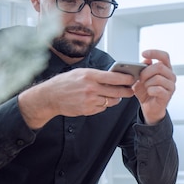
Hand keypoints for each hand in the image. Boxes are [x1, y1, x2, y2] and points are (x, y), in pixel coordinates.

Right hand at [19, 68, 135, 128]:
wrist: (50, 97)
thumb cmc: (65, 82)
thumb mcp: (81, 73)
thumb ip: (97, 75)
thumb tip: (114, 76)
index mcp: (90, 75)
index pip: (115, 78)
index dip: (127, 79)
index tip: (133, 79)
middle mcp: (91, 88)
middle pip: (117, 91)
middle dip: (127, 91)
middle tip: (131, 90)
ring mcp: (90, 100)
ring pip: (112, 101)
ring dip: (115, 99)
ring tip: (115, 95)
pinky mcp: (88, 110)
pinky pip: (103, 108)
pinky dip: (104, 104)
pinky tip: (99, 100)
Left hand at [132, 50, 175, 124]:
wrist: (149, 107)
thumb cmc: (146, 91)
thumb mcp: (141, 77)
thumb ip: (143, 68)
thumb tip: (146, 60)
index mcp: (166, 69)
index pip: (164, 56)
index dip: (154, 53)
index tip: (143, 54)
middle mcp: (171, 76)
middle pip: (159, 67)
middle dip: (146, 72)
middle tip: (140, 78)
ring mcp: (171, 86)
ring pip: (158, 78)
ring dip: (147, 83)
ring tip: (146, 87)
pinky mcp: (168, 95)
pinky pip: (157, 89)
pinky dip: (150, 90)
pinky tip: (149, 92)